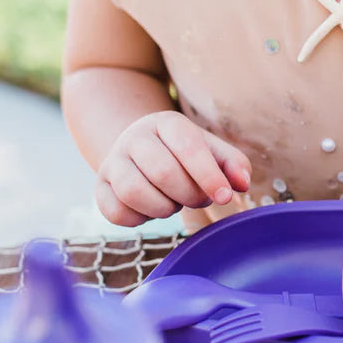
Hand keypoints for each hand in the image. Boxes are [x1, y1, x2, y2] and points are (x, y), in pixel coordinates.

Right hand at [95, 111, 250, 225]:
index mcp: (167, 123)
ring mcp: (112, 162)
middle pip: (163, 173)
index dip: (208, 175)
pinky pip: (116, 213)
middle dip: (189, 195)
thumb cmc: (186, 156)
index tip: (224, 197)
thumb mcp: (213, 152)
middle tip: (196, 198)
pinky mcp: (100, 188)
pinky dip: (139, 219)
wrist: (142, 152)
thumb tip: (241, 183)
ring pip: (134, 192)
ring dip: (163, 208)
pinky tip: (150, 210)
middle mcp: (134, 138)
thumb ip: (233, 164)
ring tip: (172, 202)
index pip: (188, 146)